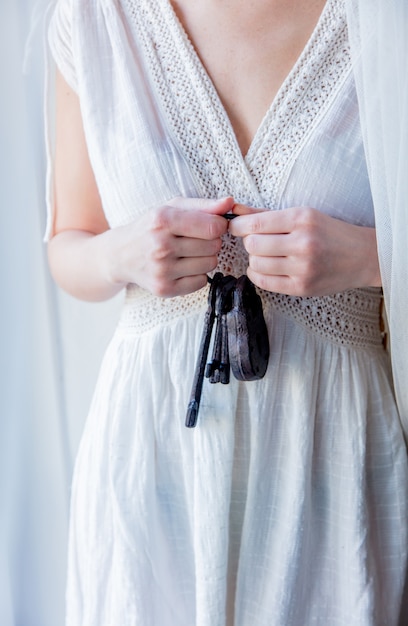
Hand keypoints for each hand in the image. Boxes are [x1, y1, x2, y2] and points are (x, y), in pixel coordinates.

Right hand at [108, 196, 232, 296]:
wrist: (121, 255)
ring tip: (188, 253)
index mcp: (162, 220)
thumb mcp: (172, 208)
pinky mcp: (164, 289)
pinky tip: (182, 267)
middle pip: (214, 246)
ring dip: (205, 258)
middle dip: (211, 241)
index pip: (213, 227)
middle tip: (194, 240)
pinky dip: (197, 275)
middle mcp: (160, 246)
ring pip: (210, 264)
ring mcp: (162, 270)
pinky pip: (202, 282)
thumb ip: (204, 205)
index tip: (210, 225)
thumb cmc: (151, 227)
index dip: (219, 225)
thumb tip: (230, 203)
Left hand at [228, 205, 380, 295]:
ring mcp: (303, 267)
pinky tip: (265, 268)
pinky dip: (257, 275)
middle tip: (258, 241)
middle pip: (253, 245)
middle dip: (249, 243)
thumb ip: (265, 214)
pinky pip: (265, 282)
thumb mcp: (302, 215)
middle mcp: (303, 243)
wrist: (362, 256)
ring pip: (256, 264)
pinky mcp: (302, 287)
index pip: (255, 224)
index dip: (237, 226)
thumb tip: (234, 210)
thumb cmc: (329, 232)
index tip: (236, 227)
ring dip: (255, 259)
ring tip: (265, 255)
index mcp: (302, 219)